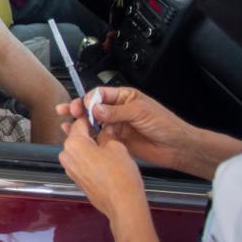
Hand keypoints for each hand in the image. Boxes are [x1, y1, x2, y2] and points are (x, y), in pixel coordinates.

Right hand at [55, 86, 190, 171]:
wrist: (176, 147)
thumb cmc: (165, 124)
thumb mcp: (140, 113)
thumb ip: (117, 112)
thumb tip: (95, 109)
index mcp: (124, 97)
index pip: (100, 94)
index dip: (89, 100)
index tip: (83, 107)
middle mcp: (117, 110)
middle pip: (92, 107)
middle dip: (78, 108)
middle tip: (68, 111)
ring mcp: (115, 125)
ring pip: (92, 122)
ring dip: (78, 121)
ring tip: (64, 121)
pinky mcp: (115, 140)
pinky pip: (97, 136)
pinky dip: (86, 135)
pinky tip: (74, 134)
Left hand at [58, 116, 145, 220]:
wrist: (122, 204)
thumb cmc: (120, 175)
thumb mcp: (116, 147)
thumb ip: (107, 134)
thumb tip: (105, 129)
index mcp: (74, 143)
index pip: (79, 123)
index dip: (91, 119)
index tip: (101, 118)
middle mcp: (67, 156)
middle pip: (77, 137)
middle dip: (91, 134)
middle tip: (108, 134)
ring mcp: (70, 170)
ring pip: (79, 151)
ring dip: (91, 148)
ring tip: (109, 150)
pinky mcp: (76, 181)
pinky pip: (81, 164)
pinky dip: (90, 161)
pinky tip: (106, 164)